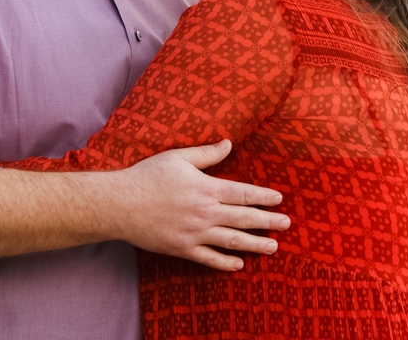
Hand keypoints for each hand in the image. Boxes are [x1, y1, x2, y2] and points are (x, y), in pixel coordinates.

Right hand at [112, 139, 288, 270]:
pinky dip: (226, 263)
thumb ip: (207, 154)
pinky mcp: (183, 249)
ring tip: (273, 246)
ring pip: (233, 241)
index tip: (279, 200)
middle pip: (244, 218)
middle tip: (286, 224)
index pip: (243, 193)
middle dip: (268, 222)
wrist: (121, 203)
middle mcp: (205, 213)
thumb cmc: (147, 176)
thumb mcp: (178, 157)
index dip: (264, 197)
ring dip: (255, 244)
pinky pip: (210, 259)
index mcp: (206, 188)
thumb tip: (229, 143)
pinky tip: (239, 265)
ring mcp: (195, 233)